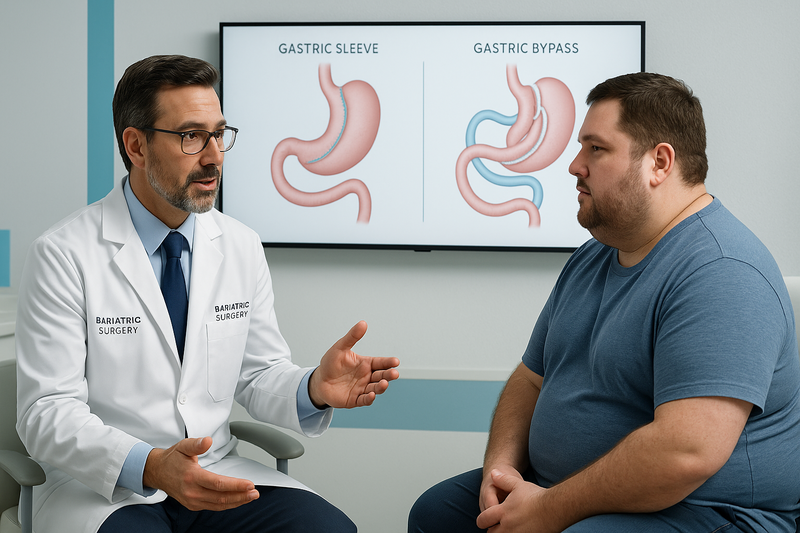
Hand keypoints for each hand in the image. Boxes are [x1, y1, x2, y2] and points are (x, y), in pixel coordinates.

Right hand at [143, 437, 259, 510]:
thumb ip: (196, 444)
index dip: (235, 485)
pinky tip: (238, 500)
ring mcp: (193, 501)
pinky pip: (214, 507)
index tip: (249, 484)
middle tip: (255, 493)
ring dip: (237, 502)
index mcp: (191, 477)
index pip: (218, 484)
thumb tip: (207, 441)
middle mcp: (192, 492)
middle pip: (221, 497)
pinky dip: (228, 504)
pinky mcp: (194, 505)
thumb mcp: (183, 446)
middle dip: (240, 496)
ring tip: (251, 497)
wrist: (157, 472)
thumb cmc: (172, 459)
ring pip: (219, 505)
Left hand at [309, 321, 399, 408]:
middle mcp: (366, 377)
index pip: (381, 363)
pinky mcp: (355, 400)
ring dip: (381, 387)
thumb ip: (352, 337)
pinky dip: (369, 399)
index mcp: (366, 364)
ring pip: (375, 388)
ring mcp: (362, 389)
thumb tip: (363, 323)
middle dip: (389, 375)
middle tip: (394, 373)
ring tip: (383, 384)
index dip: (388, 363)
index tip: (395, 362)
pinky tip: (371, 395)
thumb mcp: (340, 348)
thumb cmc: (330, 363)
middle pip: (381, 376)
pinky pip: (364, 400)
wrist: (319, 381)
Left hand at [476, 469, 549, 531]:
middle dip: (492, 530)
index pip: (483, 520)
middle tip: (496, 525)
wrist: (555, 507)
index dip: (482, 519)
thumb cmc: (537, 497)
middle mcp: (508, 526)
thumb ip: (503, 480)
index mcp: (503, 512)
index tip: (486, 519)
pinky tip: (520, 530)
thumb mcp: (518, 484)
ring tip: (508, 528)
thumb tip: (492, 473)